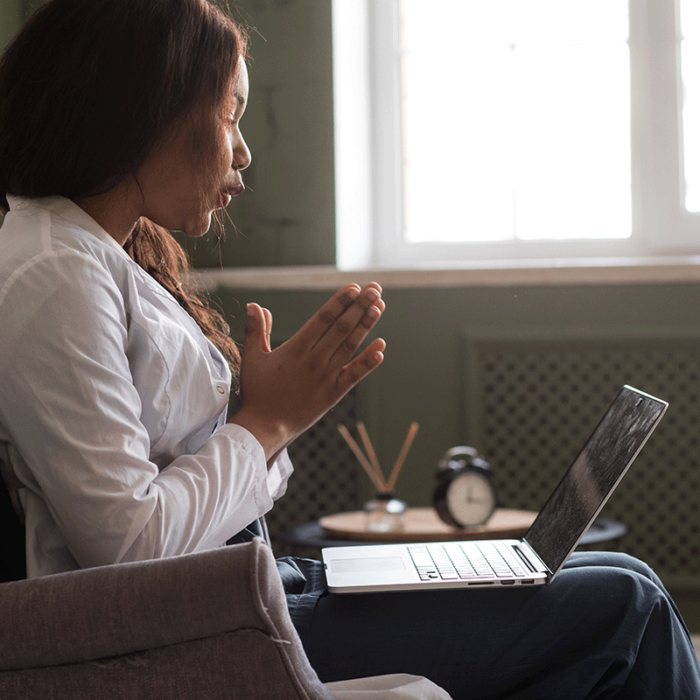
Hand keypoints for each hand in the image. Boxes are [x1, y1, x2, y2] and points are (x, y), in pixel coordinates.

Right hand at [229, 283, 385, 462]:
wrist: (265, 428)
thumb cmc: (257, 393)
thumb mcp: (252, 358)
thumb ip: (255, 330)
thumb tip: (254, 305)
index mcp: (296, 349)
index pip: (323, 319)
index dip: (340, 302)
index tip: (353, 288)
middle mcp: (314, 360)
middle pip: (342, 327)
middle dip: (360, 306)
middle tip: (374, 288)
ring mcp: (326, 377)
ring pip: (350, 346)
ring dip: (366, 326)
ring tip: (379, 306)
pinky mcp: (334, 394)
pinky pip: (355, 375)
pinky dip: (368, 361)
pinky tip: (381, 347)